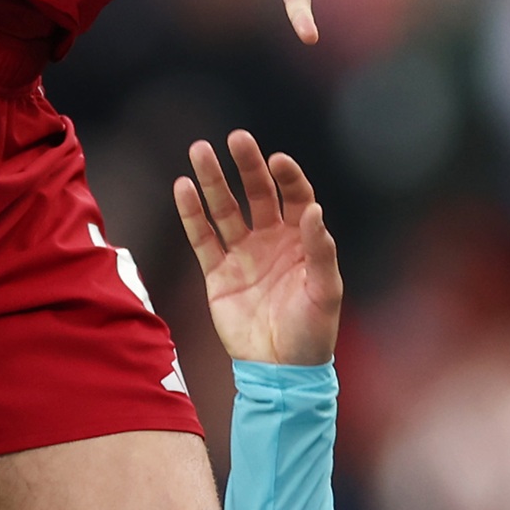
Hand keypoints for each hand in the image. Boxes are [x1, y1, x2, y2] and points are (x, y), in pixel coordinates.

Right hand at [172, 131, 342, 368]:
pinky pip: (202, 237)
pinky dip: (192, 214)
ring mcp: (243, 254)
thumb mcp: (325, 292)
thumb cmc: (312, 332)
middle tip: (236, 138)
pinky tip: (183, 188)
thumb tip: (313, 210)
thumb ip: (320, 251)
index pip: (295, 197)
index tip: (276, 160)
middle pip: (258, 193)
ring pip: (225, 208)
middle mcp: (272, 240)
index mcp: (302, 241)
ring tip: (199, 151)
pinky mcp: (218, 273)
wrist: (280, 370)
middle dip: (247, 166)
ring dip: (213, 180)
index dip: (287, 177)